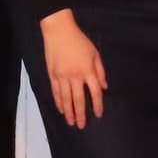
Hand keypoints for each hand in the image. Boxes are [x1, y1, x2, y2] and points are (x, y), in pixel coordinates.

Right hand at [40, 11, 106, 128]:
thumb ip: (100, 71)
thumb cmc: (79, 41)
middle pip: (78, 99)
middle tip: (82, 126)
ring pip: (65, 98)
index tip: (98, 114)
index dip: (97, 104)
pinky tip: (61, 109)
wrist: (59, 31)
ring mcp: (62, 76)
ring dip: (68, 112)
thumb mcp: (95, 53)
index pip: (94, 92)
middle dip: (81, 114)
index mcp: (87, 70)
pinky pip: (56, 92)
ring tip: (70, 122)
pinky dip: (58, 102)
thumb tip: (105, 87)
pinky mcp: (52, 74)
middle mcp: (75, 75)